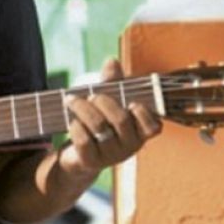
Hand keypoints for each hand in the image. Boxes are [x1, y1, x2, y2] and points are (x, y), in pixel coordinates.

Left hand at [57, 58, 161, 179]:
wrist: (77, 155)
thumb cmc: (99, 123)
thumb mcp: (108, 102)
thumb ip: (113, 83)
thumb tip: (112, 61)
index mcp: (140, 132)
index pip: (153, 127)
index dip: (144, 114)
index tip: (132, 102)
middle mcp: (129, 147)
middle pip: (120, 120)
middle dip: (103, 101)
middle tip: (91, 95)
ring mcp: (111, 156)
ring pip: (100, 128)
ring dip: (83, 109)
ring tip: (71, 100)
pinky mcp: (91, 162)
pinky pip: (84, 141)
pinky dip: (76, 127)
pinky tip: (72, 121)